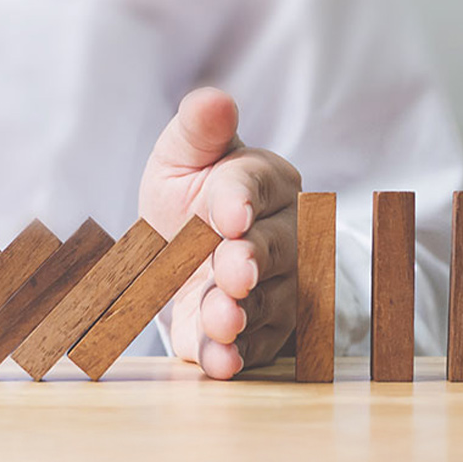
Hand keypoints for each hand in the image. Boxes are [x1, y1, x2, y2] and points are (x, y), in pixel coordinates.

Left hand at [139, 87, 299, 378]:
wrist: (179, 255)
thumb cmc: (189, 195)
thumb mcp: (183, 157)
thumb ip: (198, 130)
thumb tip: (214, 100)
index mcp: (266, 181)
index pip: (256, 184)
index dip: (241, 199)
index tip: (229, 214)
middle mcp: (283, 235)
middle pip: (274, 248)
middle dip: (252, 261)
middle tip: (233, 272)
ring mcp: (275, 288)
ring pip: (268, 302)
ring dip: (242, 313)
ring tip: (221, 319)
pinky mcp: (257, 334)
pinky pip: (252, 347)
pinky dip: (234, 356)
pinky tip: (219, 361)